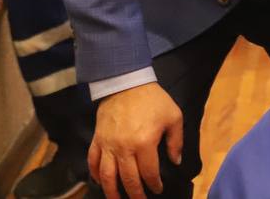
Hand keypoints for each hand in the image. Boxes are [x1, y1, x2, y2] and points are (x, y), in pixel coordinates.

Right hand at [89, 83, 183, 198]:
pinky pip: (93, 161)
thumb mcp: (173, 116)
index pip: (149, 173)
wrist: (126, 81)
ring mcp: (108, 144)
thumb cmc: (152, 99)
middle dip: (135, 194)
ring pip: (107, 176)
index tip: (158, 189)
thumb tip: (175, 161)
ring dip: (112, 192)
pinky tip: (99, 182)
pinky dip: (94, 174)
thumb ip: (176, 141)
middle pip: (128, 179)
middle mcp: (124, 148)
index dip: (154, 184)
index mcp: (144, 143)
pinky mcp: (97, 139)